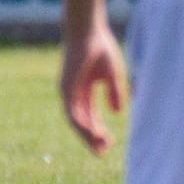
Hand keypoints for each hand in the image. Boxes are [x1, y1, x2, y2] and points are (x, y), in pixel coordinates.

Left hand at [60, 24, 127, 155]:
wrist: (88, 31)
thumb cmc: (100, 47)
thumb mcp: (113, 74)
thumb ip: (115, 93)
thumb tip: (118, 113)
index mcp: (84, 91)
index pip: (90, 116)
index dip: (99, 130)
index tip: (109, 143)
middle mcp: (73, 94)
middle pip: (81, 122)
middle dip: (92, 138)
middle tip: (102, 153)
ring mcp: (68, 92)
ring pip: (75, 120)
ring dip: (87, 135)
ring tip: (100, 147)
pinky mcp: (66, 88)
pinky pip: (72, 111)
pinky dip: (82, 123)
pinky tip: (93, 132)